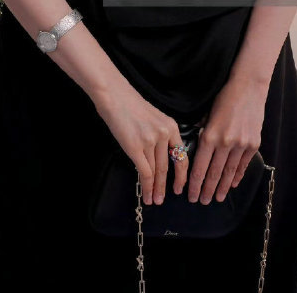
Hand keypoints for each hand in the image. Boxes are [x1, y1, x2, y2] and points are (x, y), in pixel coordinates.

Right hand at [92, 83, 187, 205]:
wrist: (115, 96)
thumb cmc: (130, 104)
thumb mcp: (154, 118)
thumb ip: (160, 136)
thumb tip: (160, 158)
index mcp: (171, 126)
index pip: (181, 155)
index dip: (182, 174)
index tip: (180, 186)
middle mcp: (164, 134)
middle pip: (167, 167)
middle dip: (166, 186)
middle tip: (165, 198)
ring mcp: (150, 141)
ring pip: (155, 172)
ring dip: (155, 188)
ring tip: (154, 199)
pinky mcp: (135, 147)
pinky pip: (144, 172)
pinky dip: (146, 186)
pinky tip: (146, 194)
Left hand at [179, 78, 267, 203]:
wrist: (248, 87)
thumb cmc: (224, 97)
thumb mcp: (207, 114)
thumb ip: (202, 133)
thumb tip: (195, 148)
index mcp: (209, 135)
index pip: (200, 167)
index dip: (194, 183)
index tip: (190, 195)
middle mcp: (225, 143)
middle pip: (214, 173)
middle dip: (206, 190)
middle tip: (201, 202)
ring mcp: (241, 144)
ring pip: (229, 173)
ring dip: (222, 188)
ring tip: (217, 198)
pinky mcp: (253, 144)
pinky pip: (243, 165)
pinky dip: (237, 176)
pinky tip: (232, 184)